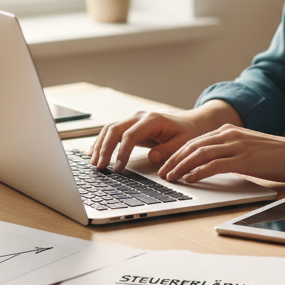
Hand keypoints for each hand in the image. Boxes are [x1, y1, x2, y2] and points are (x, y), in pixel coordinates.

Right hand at [90, 108, 224, 170]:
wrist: (191, 123)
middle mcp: (140, 116)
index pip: (130, 135)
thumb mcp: (182, 144)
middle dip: (105, 148)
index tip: (118, 168)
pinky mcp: (131, 125)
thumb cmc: (187, 133)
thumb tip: (151, 157)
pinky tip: (93, 152)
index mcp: (152, 120)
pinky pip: (112, 131)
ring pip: (110, 129)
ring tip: (94, 162)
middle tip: (99, 166)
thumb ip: (167, 151)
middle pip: (115, 129)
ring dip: (100, 145)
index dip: (122, 152)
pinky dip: (102, 141)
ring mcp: (134, 119)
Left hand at [158, 126, 284, 183]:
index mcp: (229, 131)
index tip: (167, 164)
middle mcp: (229, 135)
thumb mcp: (248, 148)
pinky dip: (198, 172)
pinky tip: (190, 179)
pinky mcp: (242, 159)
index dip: (178, 153)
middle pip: (192, 146)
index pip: (196, 141)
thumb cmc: (276, 155)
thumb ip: (230, 152)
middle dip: (174, 160)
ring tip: (170, 178)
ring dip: (181, 167)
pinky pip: (214, 165)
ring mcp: (235, 146)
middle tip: (162, 172)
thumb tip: (214, 164)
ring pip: (199, 154)